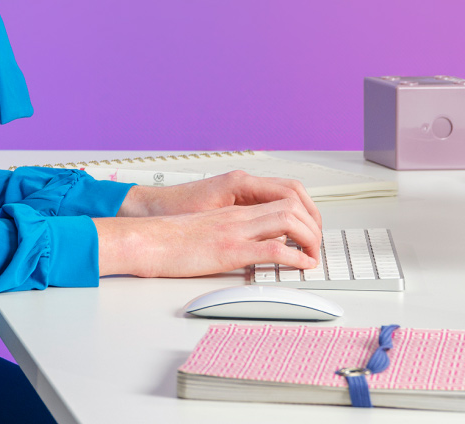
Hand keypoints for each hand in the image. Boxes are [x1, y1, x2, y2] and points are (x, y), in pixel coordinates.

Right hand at [94, 197, 320, 277]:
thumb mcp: (207, 228)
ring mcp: (236, 230)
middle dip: (315, 225)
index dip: (305, 214)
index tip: (310, 233)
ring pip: (289, 220)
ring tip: (313, 256)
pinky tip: (301, 266)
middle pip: (293, 205)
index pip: (282, 198)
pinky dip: (295, 258)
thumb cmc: (171, 238)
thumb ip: (231, 232)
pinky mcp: (230, 250)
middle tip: (317, 246)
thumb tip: (249, 247)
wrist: (147, 240)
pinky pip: (273, 248)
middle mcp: (239, 215)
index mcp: (235, 209)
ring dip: (310, 239)